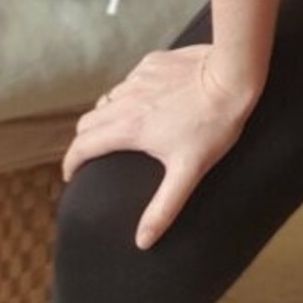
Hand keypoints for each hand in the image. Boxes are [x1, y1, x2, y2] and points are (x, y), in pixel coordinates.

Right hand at [62, 46, 260, 249]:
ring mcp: (138, 78)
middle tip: (94, 155)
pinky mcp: (153, 62)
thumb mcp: (189, 171)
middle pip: (88, 121)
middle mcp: (126, 100)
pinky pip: (131, 79)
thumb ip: (164, 207)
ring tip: (119, 129)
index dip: (71, 162)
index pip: (83, 145)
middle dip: (85, 140)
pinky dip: (130, 92)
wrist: (231, 77)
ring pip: (108, 97)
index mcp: (128, 128)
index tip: (71, 175)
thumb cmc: (213, 125)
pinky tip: (149, 100)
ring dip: (107, 114)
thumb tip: (143, 240)